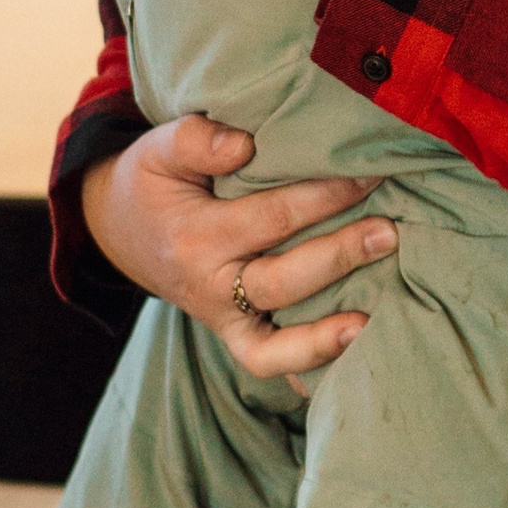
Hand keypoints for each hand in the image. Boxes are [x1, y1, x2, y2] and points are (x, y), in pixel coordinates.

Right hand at [81, 113, 396, 387]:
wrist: (119, 229)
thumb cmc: (153, 183)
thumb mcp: (159, 150)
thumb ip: (196, 140)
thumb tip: (245, 143)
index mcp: (195, 238)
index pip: (269, 218)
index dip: (323, 197)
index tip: (369, 174)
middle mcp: (209, 287)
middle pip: (280, 281)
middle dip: (339, 257)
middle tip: (388, 234)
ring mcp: (222, 319)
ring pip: (273, 347)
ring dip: (326, 337)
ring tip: (374, 318)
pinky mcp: (234, 335)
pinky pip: (269, 364)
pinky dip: (307, 367)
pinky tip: (352, 358)